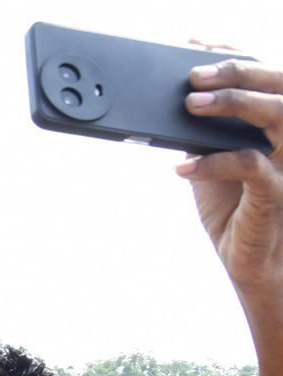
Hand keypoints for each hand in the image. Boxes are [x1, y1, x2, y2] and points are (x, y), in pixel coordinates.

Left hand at [178, 61, 282, 295]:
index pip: (264, 75)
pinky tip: (182, 167)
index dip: (234, 55)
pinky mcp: (277, 191)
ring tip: (190, 106)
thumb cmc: (233, 206)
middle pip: (277, 86)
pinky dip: (214, 163)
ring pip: (276, 116)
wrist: (251, 258)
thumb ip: (201, 131)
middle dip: (236, 72)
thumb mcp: (212, 160)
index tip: (197, 45)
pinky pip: (252, 166)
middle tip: (194, 74)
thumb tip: (175, 101)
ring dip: (232, 105)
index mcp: (276, 122)